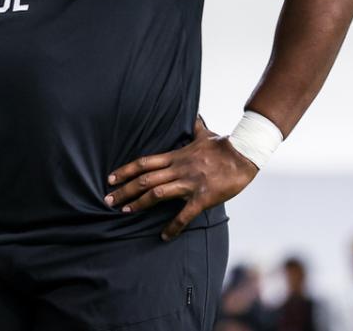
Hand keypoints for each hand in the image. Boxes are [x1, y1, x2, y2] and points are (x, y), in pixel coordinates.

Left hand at [105, 115, 257, 240]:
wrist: (244, 154)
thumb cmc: (223, 144)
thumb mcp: (205, 134)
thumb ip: (195, 127)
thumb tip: (195, 117)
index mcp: (176, 156)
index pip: (144, 163)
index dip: (125, 171)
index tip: (110, 179)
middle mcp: (178, 169)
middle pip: (145, 179)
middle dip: (125, 190)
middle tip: (108, 200)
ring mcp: (189, 183)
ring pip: (157, 194)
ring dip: (139, 203)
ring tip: (126, 212)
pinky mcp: (203, 197)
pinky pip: (184, 214)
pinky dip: (173, 227)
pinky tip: (164, 236)